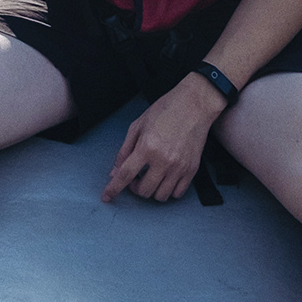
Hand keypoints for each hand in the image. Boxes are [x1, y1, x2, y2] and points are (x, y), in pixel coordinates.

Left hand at [101, 79, 220, 203]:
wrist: (194, 104)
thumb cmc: (166, 110)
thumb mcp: (138, 125)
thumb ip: (125, 150)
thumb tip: (115, 171)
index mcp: (147, 147)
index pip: (125, 175)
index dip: (113, 188)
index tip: (107, 197)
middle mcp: (164, 160)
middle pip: (144, 190)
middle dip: (135, 188)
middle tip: (135, 178)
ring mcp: (179, 166)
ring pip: (161, 196)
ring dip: (152, 191)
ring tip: (151, 177)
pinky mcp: (192, 169)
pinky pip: (177, 193)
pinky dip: (168, 190)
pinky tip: (165, 179)